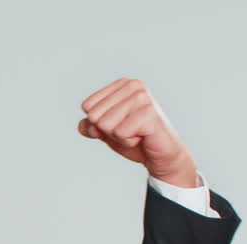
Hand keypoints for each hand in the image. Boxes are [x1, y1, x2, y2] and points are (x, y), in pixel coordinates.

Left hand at [77, 78, 197, 187]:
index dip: (98, 123)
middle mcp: (133, 85)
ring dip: (119, 137)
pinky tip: (143, 137)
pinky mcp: (149, 113)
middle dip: (108, 131)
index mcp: (121, 84)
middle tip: (130, 130)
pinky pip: (120, 133)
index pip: (87, 106)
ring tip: (137, 133)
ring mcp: (142, 97)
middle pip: (95, 116)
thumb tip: (85, 125)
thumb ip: (89, 125)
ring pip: (106, 125)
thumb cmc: (134, 139)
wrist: (160, 155)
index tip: (119, 124)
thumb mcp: (105, 132)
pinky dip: (129, 141)